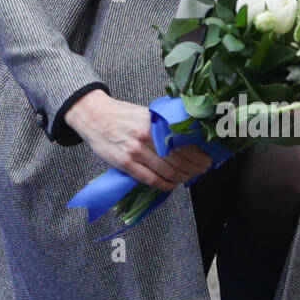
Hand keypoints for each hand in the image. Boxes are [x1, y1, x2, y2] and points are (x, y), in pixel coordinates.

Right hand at [63, 89, 213, 189]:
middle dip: (194, 168)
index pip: (184, 143)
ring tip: (189, 177)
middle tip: (202, 170)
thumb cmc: (121, 115)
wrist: (93, 115)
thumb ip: (163, 126)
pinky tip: (172, 185)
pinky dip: (165, 185)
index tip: (206, 159)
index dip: (198, 155)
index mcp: (154, 123)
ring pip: (167, 171)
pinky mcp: (125, 164)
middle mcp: (147, 138)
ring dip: (182, 177)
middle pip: (179, 160)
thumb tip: (186, 139)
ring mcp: (135, 152)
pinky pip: (150, 179)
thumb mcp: (146, 114)